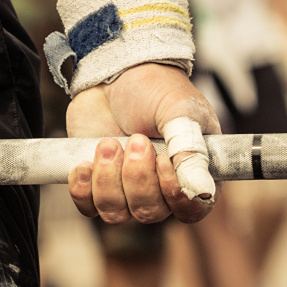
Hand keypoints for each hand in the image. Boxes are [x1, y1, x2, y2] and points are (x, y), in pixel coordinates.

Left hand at [65, 63, 220, 223]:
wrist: (116, 73)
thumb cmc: (157, 88)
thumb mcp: (179, 114)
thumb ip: (190, 151)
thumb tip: (203, 192)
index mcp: (193, 172)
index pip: (192, 210)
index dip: (175, 197)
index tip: (162, 163)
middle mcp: (163, 187)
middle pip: (150, 212)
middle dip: (136, 177)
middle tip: (135, 138)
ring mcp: (129, 188)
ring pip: (117, 213)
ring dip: (108, 179)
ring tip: (109, 143)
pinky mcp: (98, 183)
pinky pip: (89, 207)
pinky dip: (84, 188)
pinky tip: (84, 162)